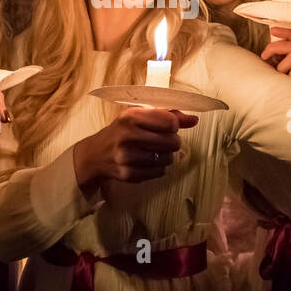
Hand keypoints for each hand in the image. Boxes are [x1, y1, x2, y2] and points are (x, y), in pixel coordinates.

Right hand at [72, 106, 198, 195]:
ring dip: (166, 156)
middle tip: (163, 141)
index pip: (170, 122)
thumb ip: (168, 115)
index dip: (174, 125)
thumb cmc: (122, 131)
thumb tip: (194, 120)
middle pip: (172, 141)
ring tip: (154, 151)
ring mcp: (126, 157)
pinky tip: (148, 162)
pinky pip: (159, 172)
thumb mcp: (140, 116)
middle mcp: (127, 135)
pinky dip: (158, 168)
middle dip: (172, 142)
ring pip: (167, 158)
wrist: (96, 154)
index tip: (168, 127)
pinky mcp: (128, 174)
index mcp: (131, 116)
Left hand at [260, 27, 290, 82]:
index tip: (272, 30)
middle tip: (265, 56)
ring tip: (280, 74)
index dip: (287, 31)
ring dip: (281, 65)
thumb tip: (269, 47)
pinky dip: (287, 76)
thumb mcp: (287, 66)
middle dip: (275, 47)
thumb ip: (281, 55)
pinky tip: (287, 82)